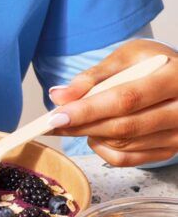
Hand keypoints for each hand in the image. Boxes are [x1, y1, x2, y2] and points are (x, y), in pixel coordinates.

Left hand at [49, 40, 177, 166]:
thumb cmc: (155, 64)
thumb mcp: (128, 57)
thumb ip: (94, 76)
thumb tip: (59, 96)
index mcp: (175, 77)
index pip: (127, 99)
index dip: (89, 110)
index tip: (56, 116)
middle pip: (124, 127)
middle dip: (82, 127)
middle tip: (51, 124)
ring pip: (124, 145)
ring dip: (91, 136)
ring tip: (76, 121)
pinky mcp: (171, 150)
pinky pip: (129, 160)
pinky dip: (104, 149)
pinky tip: (96, 134)